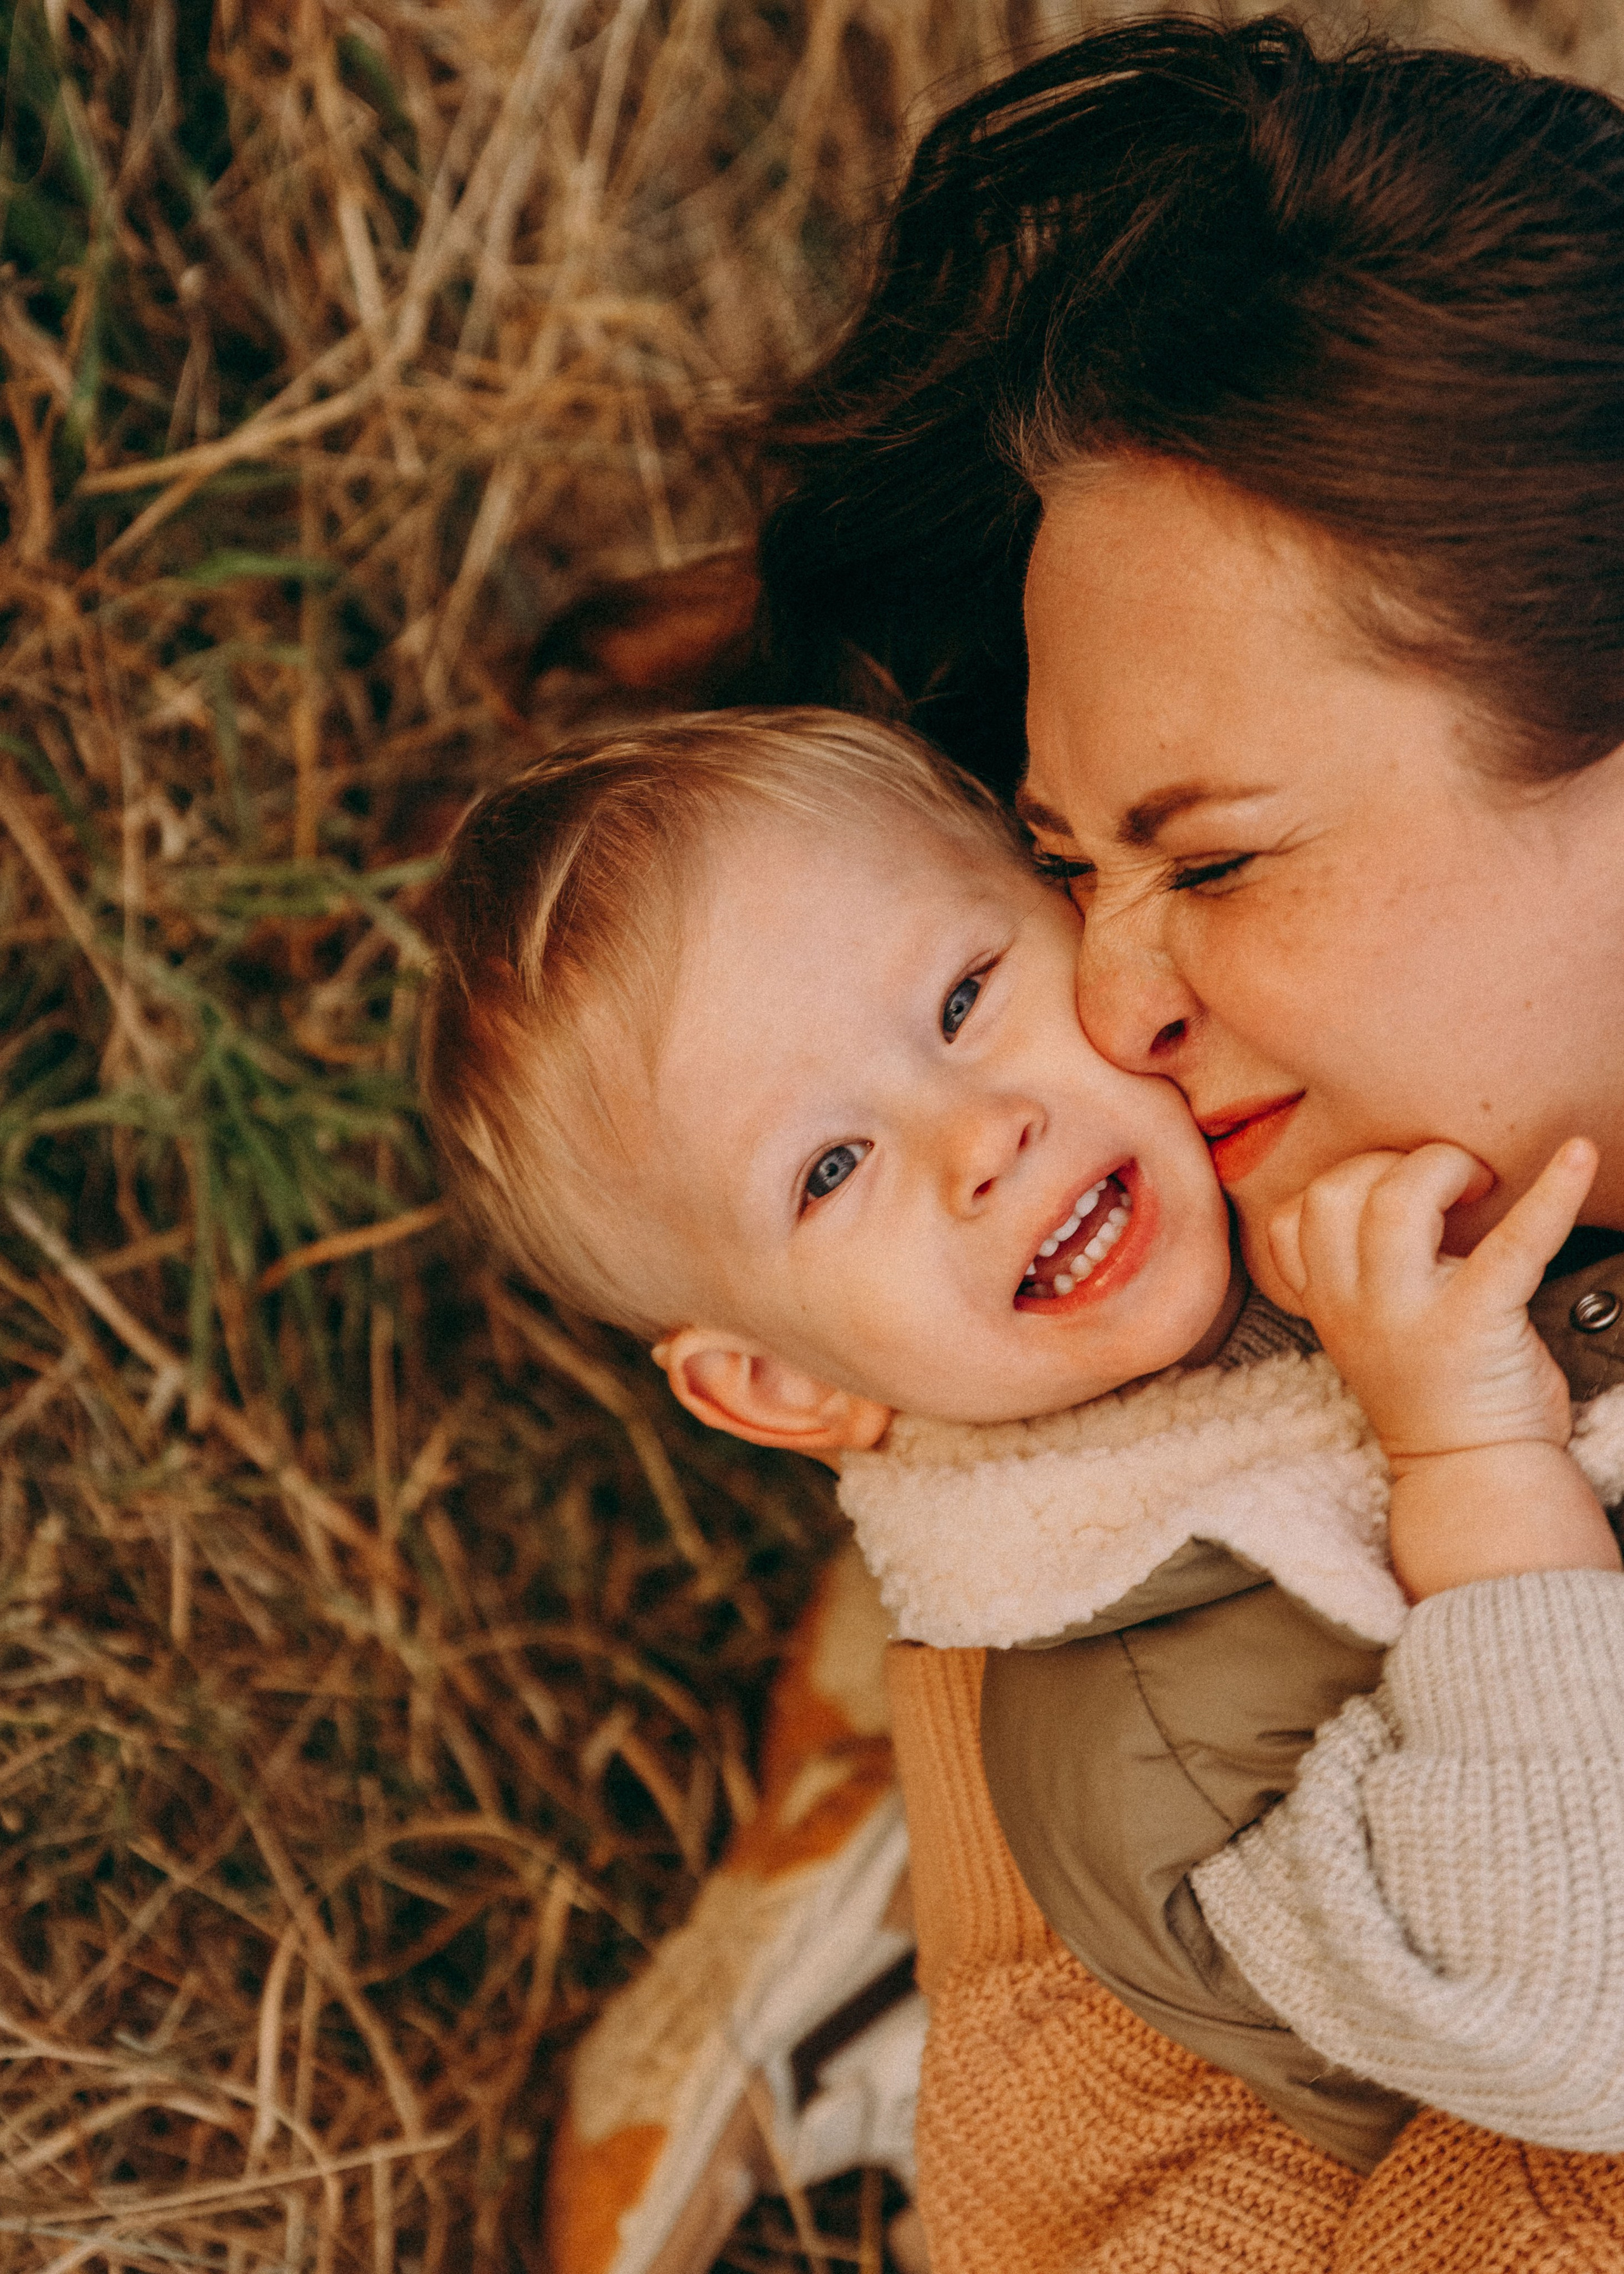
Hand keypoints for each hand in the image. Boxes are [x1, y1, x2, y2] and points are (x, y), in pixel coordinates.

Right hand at [1268, 1140, 1617, 1598]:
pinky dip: (1554, 1193)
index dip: (1343, 1182)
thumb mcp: (1365, 1328)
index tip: (1396, 1193)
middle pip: (1336, 1192)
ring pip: (1392, 1203)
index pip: (1292, 1216)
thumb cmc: (1435, 1392)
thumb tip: (1395, 1182)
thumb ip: (1358, 1268)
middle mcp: (1354, 1308)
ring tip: (1481, 1184)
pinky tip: (1580, 1156)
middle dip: (1394, 1163)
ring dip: (1442, 1167)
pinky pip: (1512, 1244)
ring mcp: (1408, 1318)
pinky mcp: (1475, 1325)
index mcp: (1327, 1304)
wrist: (1473, 1476)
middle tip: (1452, 1185)